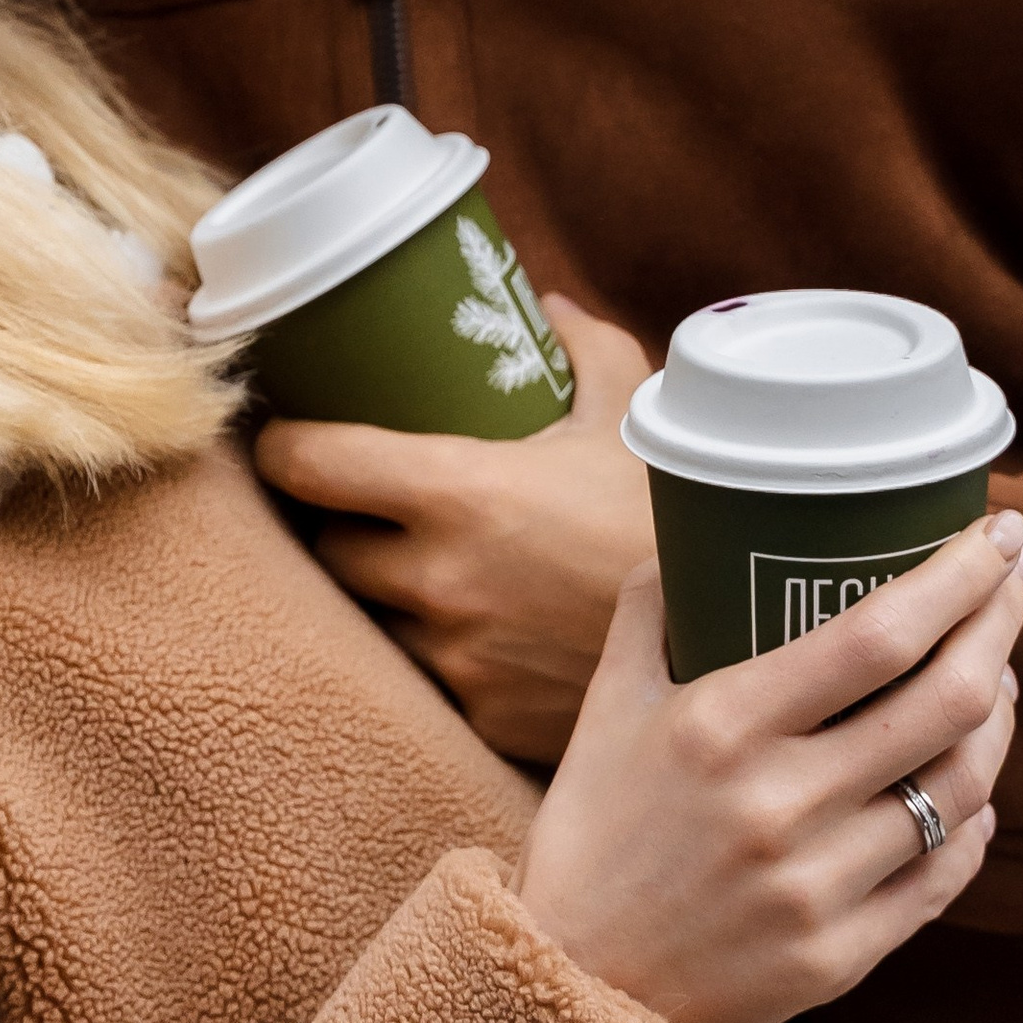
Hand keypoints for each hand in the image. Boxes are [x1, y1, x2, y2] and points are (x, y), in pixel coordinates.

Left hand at [254, 297, 655, 759]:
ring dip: (382, 593)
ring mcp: (453, 655)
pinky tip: (471, 629)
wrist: (742, 649)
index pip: (309, 466)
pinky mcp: (478, 714)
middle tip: (356, 501)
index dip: (280, 446)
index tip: (281, 435)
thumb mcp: (633, 419)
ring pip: (371, 618)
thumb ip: (587, 352)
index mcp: (455, 492)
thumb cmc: (677, 517)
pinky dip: (439, 651)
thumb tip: (547, 307)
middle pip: (326, 548)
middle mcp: (436, 578)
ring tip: (415, 563)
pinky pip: (428, 677)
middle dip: (334, 524)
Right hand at [515, 516, 1022, 1022]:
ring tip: (994, 677)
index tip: (997, 532)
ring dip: (998, 716)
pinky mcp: (843, 954)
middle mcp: (780, 803)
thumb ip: (651, 610)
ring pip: (964, 783)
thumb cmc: (592, 829)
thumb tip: (695, 531)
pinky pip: (948, 871)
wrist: (571, 985)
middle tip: (1013, 581)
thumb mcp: (606, 705)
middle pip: (947, 698)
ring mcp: (819, 886)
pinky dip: (975, 816)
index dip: (960, 575)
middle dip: (1002, 623)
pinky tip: (973, 783)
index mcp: (721, 725)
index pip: (878, 634)